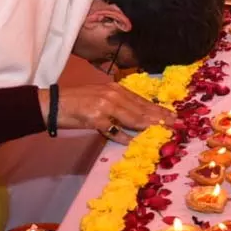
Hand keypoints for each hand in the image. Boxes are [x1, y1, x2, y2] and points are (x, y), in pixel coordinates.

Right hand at [44, 83, 175, 142]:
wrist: (53, 103)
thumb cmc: (76, 102)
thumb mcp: (100, 98)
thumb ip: (118, 107)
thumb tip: (135, 121)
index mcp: (114, 89)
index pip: (141, 101)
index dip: (158, 109)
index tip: (172, 116)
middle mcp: (112, 94)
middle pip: (141, 108)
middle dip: (160, 117)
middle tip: (177, 124)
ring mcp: (104, 106)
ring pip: (132, 117)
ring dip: (149, 125)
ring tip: (164, 130)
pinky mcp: (95, 118)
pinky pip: (113, 129)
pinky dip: (123, 136)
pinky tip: (134, 141)